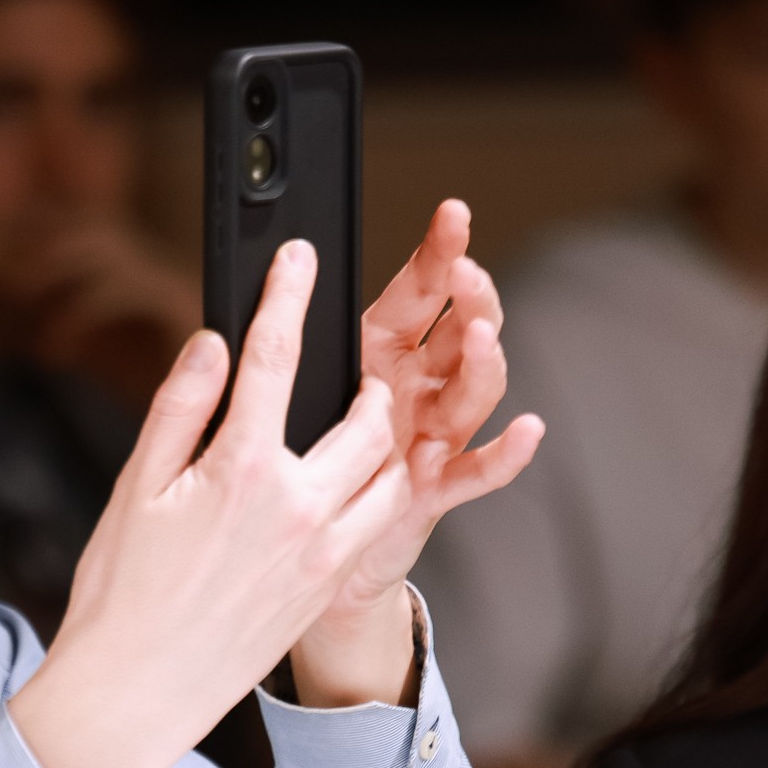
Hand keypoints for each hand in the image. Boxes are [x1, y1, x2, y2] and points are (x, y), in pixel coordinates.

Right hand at [9, 242, 412, 767]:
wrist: (137, 691)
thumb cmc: (120, 594)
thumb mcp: (134, 488)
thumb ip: (180, 408)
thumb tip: (212, 344)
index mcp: (240, 471)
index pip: (275, 358)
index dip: (289, 296)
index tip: (299, 258)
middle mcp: (296, 507)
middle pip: (361, 413)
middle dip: (359, 374)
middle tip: (342, 358)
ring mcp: (323, 551)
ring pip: (389, 469)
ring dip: (384, 431)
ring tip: (362, 415)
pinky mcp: (329, 585)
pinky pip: (382, 522)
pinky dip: (386, 487)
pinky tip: (365, 478)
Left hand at [287, 199, 541, 706]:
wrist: (286, 553)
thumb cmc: (275, 468)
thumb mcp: (267, 399)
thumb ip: (260, 358)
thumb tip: (241, 306)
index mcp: (374, 353)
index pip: (416, 293)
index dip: (437, 254)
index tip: (452, 214)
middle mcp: (413, 388)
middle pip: (459, 331)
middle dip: (471, 297)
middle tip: (466, 273)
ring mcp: (430, 436)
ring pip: (473, 391)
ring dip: (484, 362)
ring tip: (480, 337)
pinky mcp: (436, 488)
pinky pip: (477, 469)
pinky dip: (505, 453)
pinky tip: (526, 430)